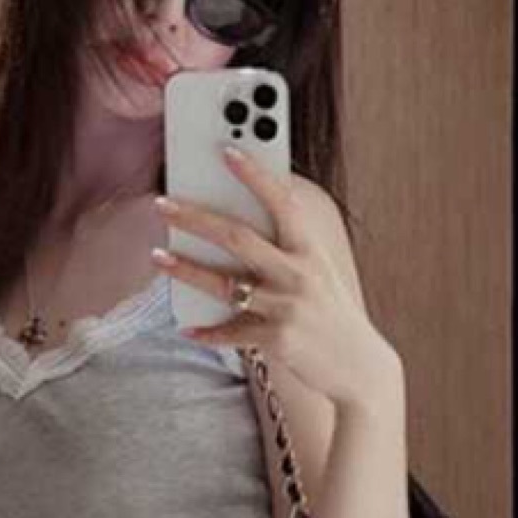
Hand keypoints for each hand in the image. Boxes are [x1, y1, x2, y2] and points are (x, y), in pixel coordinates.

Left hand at [151, 147, 394, 407]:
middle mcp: (299, 275)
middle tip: (162, 204)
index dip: (255, 175)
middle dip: (195, 218)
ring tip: (157, 256)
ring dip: (186, 269)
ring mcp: (286, 308)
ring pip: (225, 284)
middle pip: (238, 238)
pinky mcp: (276, 340)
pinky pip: (231, 333)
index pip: (282, 202)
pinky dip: (207, 332)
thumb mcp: (318, 273)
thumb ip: (286, 250)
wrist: (360, 366)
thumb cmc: (331, 313)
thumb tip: (235, 228)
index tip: (226, 151)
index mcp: (310, 251)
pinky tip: (187, 328)